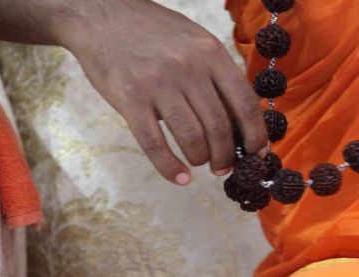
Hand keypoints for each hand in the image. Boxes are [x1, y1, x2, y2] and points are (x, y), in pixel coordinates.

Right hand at [63, 0, 266, 184]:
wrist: (102, 13)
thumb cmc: (153, 32)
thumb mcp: (195, 40)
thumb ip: (217, 74)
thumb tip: (239, 120)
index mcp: (211, 52)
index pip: (244, 102)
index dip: (255, 134)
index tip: (257, 153)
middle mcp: (188, 67)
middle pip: (219, 126)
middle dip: (225, 156)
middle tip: (223, 167)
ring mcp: (158, 83)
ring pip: (191, 138)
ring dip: (200, 160)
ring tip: (199, 163)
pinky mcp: (130, 98)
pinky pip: (155, 145)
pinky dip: (170, 168)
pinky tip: (180, 178)